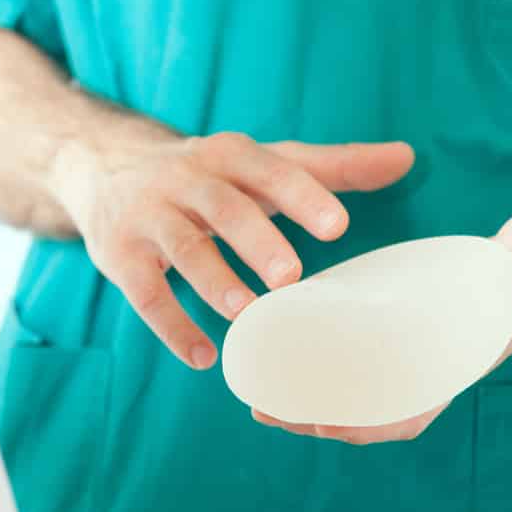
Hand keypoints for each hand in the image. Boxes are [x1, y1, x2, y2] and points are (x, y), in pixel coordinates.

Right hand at [54, 132, 414, 369]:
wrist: (104, 167)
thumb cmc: (209, 173)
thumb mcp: (263, 162)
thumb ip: (332, 166)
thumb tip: (406, 159)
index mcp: (229, 155)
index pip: (270, 170)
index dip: (303, 196)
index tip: (339, 227)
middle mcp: (186, 179)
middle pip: (223, 207)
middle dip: (256, 239)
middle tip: (291, 276)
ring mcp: (149, 217)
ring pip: (182, 249)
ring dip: (214, 283)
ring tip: (246, 315)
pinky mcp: (119, 255)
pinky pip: (144, 293)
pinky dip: (171, 326)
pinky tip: (203, 357)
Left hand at [254, 203, 511, 443]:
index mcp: (470, 354)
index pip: (418, 406)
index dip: (371, 421)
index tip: (327, 424)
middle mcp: (441, 358)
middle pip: (376, 407)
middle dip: (322, 414)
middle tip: (265, 406)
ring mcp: (423, 344)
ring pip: (362, 385)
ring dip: (312, 393)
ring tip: (258, 389)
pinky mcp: (409, 321)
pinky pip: (362, 354)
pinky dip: (323, 359)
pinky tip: (282, 346)